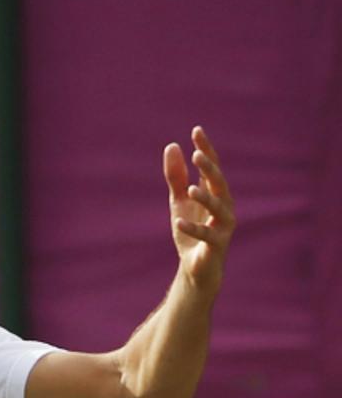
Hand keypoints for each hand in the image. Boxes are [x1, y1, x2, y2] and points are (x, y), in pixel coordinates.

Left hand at [163, 126, 234, 293]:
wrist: (196, 267)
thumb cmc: (190, 230)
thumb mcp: (179, 201)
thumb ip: (176, 176)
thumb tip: (172, 145)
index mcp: (215, 194)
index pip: (212, 167)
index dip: (206, 148)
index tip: (196, 130)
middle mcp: (224, 206)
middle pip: (219, 183)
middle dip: (209, 169)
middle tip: (197, 154)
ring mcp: (223, 226)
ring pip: (219, 208)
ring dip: (205, 197)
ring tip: (190, 188)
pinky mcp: (216, 245)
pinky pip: (207, 235)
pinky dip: (192, 228)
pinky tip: (178, 222)